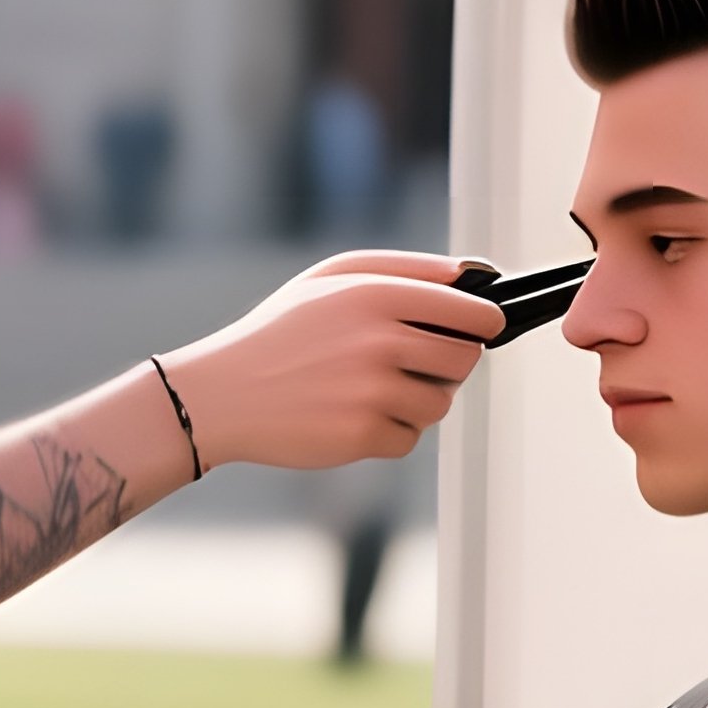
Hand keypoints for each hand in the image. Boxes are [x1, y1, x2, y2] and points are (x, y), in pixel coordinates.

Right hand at [157, 251, 506, 470]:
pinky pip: (409, 438)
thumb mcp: (331, 279)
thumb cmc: (282, 333)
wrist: (223, 394)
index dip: (485, 322)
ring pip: (440, 403)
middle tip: (414, 364)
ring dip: (417, 401)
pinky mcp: (364, 434)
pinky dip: (389, 433)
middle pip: (465, 360)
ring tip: (370, 390)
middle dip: (448, 364)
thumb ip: (403, 268)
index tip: (480, 330)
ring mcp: (374, 390)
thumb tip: (473, 277)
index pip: (471, 311)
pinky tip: (350, 416)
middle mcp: (380, 340)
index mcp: (376, 294)